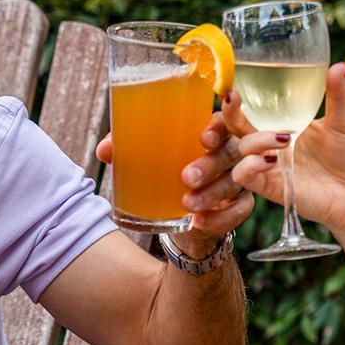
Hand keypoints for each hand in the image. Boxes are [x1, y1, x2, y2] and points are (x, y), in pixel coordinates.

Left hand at [97, 106, 255, 253]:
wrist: (181, 219)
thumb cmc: (165, 174)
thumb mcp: (147, 159)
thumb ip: (129, 149)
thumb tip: (104, 150)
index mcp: (210, 133)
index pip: (222, 121)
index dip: (217, 127)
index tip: (203, 139)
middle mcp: (229, 152)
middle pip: (230, 152)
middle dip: (210, 164)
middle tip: (186, 178)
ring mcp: (239, 179)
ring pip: (235, 182)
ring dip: (212, 194)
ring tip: (187, 205)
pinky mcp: (240, 205)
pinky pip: (239, 211)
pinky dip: (220, 219)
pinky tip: (199, 223)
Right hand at [226, 63, 344, 237]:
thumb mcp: (343, 122)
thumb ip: (337, 94)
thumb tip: (339, 66)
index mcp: (282, 124)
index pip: (250, 108)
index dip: (235, 98)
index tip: (233, 85)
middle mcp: (270, 144)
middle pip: (235, 126)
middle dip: (229, 113)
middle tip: (233, 98)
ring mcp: (268, 166)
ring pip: (240, 149)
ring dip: (252, 140)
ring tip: (284, 138)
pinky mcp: (270, 188)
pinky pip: (245, 176)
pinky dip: (250, 165)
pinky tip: (271, 160)